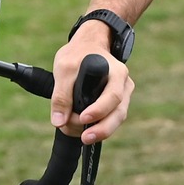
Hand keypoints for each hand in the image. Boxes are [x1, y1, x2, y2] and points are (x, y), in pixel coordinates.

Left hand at [52, 22, 132, 142]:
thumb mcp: (64, 69)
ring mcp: (122, 96)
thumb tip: (59, 121)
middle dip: (102, 129)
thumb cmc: (78, 54)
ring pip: (116, 119)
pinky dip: (97, 126)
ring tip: (77, 134)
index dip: (99, 111)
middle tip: (84, 138)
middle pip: (119, 113)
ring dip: (98, 130)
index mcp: (116, 73)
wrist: (88, 46)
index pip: (112, 96)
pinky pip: (110, 119)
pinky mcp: (116, 104)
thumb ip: (61, 95)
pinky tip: (82, 130)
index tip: (82, 118)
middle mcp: (124, 86)